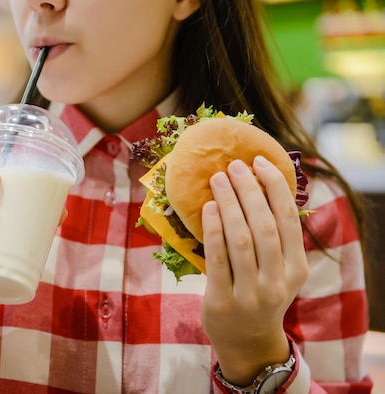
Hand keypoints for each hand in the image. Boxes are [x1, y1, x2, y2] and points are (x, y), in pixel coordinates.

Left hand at [201, 156, 308, 384]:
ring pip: (241, 238)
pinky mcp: (222, 300)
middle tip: (233, 166)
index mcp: (297, 269)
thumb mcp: (280, 272)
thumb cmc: (260, 294)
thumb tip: (257, 186)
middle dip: (249, 190)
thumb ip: (275, 239)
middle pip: (264, 225)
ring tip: (217, 180)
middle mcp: (278, 281)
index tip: (259, 163)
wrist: (247, 341)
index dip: (275, 187)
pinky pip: (217, 257)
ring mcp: (250, 293)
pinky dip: (213, 228)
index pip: (289, 220)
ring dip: (228, 203)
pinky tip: (207, 208)